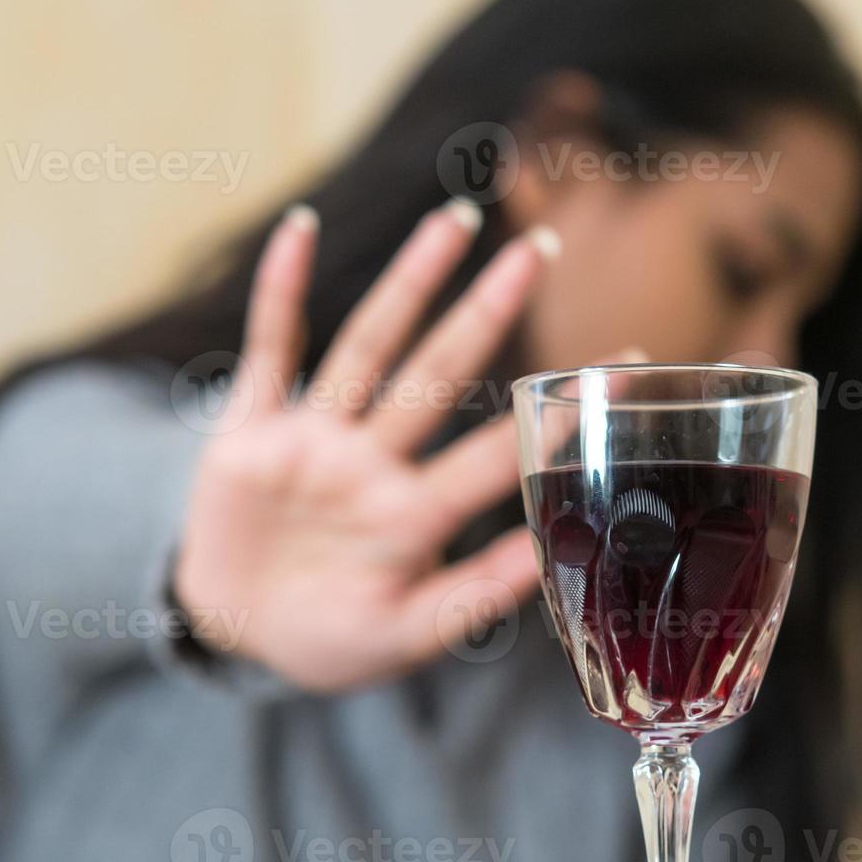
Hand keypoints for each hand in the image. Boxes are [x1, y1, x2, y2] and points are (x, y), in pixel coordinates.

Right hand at [174, 201, 567, 691]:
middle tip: (542, 248)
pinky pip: (268, 348)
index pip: (499, 452)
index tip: (628, 362)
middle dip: (489, 311)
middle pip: (440, 371)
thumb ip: (470, 598)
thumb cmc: (328, 641)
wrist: (234, 634)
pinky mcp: (252, 431)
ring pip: (369, 344)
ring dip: (408, 281)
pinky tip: (299, 229)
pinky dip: (280, 290)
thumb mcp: (403, 635)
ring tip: (453, 219)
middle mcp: (373, 463)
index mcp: (414, 514)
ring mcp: (316, 440)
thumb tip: (551, 556)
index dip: (560, 413)